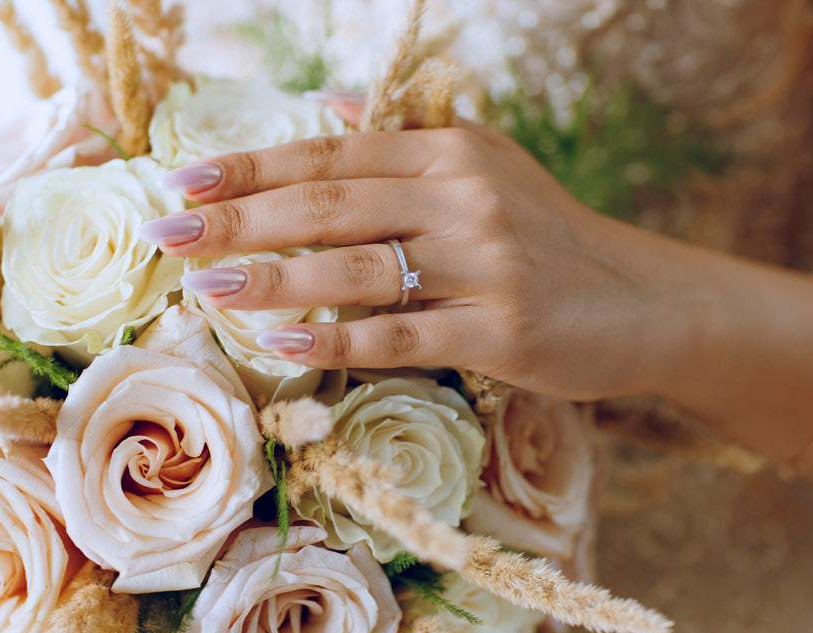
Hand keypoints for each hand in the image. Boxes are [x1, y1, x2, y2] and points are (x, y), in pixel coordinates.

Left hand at [140, 124, 681, 400]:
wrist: (644, 301)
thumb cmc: (549, 238)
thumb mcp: (487, 168)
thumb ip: (403, 140)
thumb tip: (325, 109)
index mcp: (448, 153)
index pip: (330, 157)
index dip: (252, 168)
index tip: (184, 184)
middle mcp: (462, 197)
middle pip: (330, 206)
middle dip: (240, 221)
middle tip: (168, 238)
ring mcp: (483, 263)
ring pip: (357, 268)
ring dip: (274, 278)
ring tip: (207, 289)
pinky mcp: (500, 329)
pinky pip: (402, 334)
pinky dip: (338, 339)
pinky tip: (281, 344)